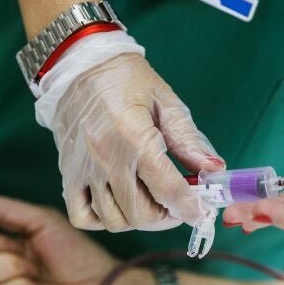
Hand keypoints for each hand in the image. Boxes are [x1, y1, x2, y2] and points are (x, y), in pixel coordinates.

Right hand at [42, 43, 224, 231]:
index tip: (202, 212)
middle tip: (177, 204)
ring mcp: (84, 169)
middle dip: (167, 216)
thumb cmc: (127, 80)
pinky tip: (119, 204)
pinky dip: (103, 220)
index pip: (168, 190)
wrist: (79, 64)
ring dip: (138, 219)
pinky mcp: (68, 173)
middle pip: (141, 214)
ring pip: (114, 221)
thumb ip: (189, 140)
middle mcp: (106, 159)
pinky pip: (83, 216)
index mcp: (135, 138)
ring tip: (151, 202)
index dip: (191, 208)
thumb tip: (215, 170)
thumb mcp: (166, 102)